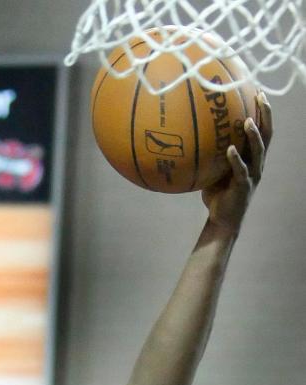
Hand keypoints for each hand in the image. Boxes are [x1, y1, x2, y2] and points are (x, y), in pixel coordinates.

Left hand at [202, 92, 271, 235]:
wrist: (221, 220)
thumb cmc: (216, 194)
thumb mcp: (213, 169)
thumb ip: (210, 153)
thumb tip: (190, 134)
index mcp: (252, 157)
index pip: (262, 129)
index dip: (263, 110)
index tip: (257, 90)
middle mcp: (257, 163)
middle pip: (267, 134)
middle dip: (265, 114)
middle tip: (259, 95)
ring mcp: (252, 174)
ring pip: (259, 150)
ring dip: (254, 135)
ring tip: (247, 121)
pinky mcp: (244, 186)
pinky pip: (241, 170)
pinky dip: (236, 158)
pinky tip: (230, 149)